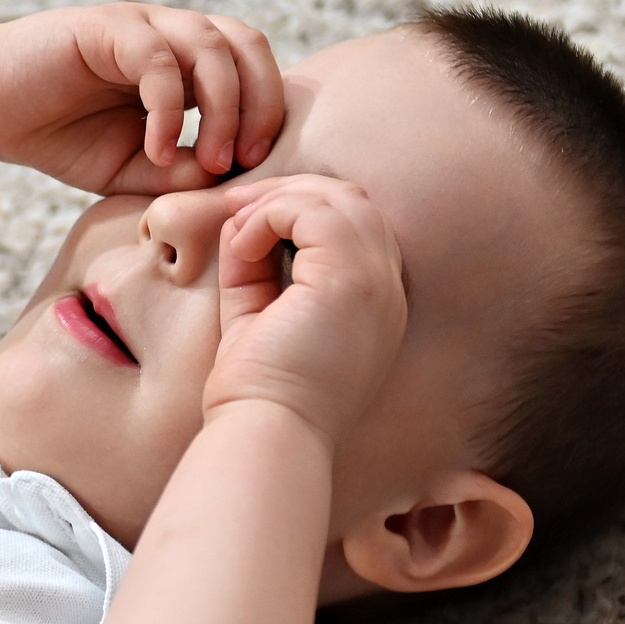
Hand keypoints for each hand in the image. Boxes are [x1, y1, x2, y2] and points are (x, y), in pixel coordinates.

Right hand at [0, 4, 287, 194]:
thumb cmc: (58, 136)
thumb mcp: (130, 168)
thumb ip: (179, 170)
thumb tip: (229, 179)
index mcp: (186, 63)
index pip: (253, 67)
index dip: (267, 111)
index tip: (256, 166)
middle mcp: (171, 35)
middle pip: (247, 44)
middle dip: (260, 102)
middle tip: (248, 159)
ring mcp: (141, 25)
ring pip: (212, 45)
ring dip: (224, 106)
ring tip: (212, 160)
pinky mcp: (107, 27)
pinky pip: (159, 59)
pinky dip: (169, 107)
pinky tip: (156, 149)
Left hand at [203, 175, 407, 449]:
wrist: (268, 431)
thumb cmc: (258, 389)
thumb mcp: (258, 312)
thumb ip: (255, 265)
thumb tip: (240, 218)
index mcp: (376, 305)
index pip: (354, 228)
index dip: (301, 210)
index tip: (245, 218)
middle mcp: (388, 291)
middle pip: (353, 202)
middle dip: (291, 192)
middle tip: (236, 204)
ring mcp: (378, 282)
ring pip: (337, 198)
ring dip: (277, 201)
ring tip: (237, 226)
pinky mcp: (352, 279)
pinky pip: (312, 212)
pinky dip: (270, 215)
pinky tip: (242, 245)